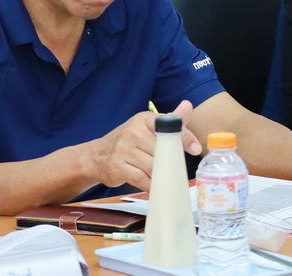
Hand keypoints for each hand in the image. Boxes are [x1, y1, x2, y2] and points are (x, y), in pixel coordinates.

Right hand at [87, 100, 201, 191]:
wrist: (96, 156)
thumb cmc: (127, 142)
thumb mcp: (146, 127)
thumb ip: (169, 120)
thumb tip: (187, 105)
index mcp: (142, 119)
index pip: (167, 125)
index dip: (183, 137)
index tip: (196, 149)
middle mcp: (132, 131)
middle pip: (162, 150)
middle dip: (171, 162)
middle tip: (177, 169)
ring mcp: (123, 149)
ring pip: (152, 166)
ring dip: (161, 175)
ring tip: (166, 178)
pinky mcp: (118, 166)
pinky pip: (141, 179)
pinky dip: (151, 185)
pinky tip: (155, 187)